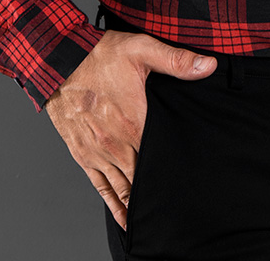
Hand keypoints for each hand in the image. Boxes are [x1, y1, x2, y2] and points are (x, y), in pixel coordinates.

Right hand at [44, 30, 215, 229]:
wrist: (59, 60)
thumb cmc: (101, 54)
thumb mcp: (143, 49)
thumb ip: (177, 60)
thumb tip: (209, 65)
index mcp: (135, 122)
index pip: (160, 156)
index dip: (175, 170)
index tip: (189, 181)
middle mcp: (116, 143)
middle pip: (142, 177)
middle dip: (159, 191)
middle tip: (178, 206)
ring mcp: (97, 152)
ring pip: (122, 188)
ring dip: (137, 204)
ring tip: (155, 221)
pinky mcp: (82, 154)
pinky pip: (100, 186)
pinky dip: (113, 204)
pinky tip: (124, 218)